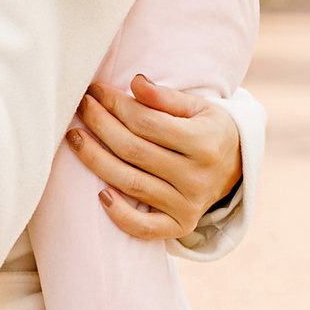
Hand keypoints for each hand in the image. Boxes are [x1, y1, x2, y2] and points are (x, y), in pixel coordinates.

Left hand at [65, 74, 242, 240]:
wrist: (235, 168)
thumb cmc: (208, 131)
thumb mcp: (198, 108)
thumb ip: (165, 97)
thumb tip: (135, 83)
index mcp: (204, 142)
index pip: (147, 122)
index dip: (116, 105)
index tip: (96, 92)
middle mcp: (197, 177)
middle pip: (134, 150)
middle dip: (101, 125)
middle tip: (81, 107)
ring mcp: (188, 205)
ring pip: (131, 183)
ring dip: (95, 160)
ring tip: (75, 138)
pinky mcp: (180, 226)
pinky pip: (145, 227)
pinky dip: (120, 215)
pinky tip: (100, 194)